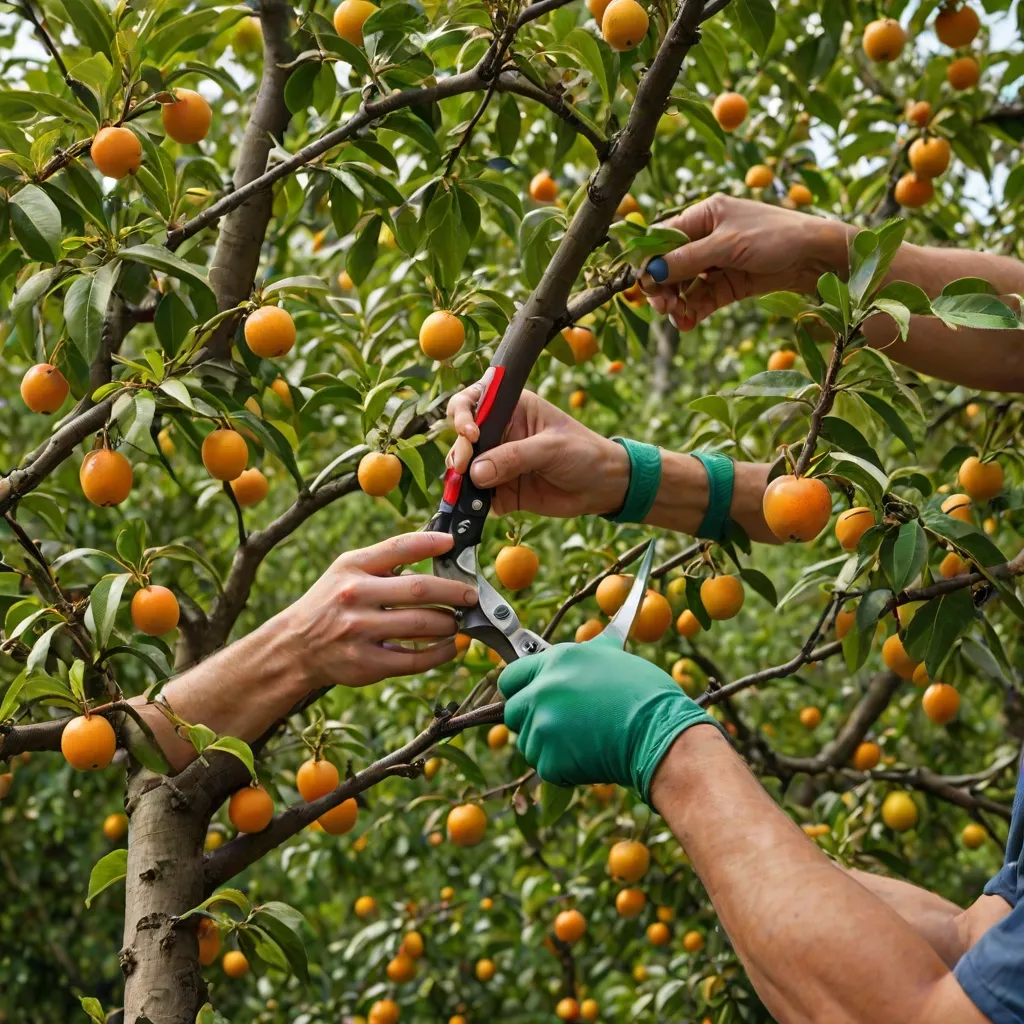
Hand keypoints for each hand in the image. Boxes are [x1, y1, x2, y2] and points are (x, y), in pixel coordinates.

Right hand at [280, 532, 476, 689]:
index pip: (397, 548)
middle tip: (471, 595)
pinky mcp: (367, 663)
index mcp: (353, 567)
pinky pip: (415, 659)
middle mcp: (355, 595)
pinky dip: (440, 653)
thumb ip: (384, 562)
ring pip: (422, 625)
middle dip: (454, 592)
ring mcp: (360, 631)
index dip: (429, 542)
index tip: (452, 542)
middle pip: (419, 590)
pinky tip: (449, 647)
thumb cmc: (331, 603)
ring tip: (458, 621)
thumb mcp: (346, 571)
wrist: (295, 646)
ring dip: (449, 623)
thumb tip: (435, 555)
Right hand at [446, 386, 629, 517]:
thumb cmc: (584, 453)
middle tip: (463, 469)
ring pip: (465, 469)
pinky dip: (471, 503)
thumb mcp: (551, 448)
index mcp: (511, 408)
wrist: (603, 488)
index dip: (463, 415)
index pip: (474, 402)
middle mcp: (499, 433)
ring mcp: (497, 463)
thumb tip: (476, 473)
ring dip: (459, 480)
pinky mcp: (500, 490)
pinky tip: (473, 509)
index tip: (471, 433)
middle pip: (463, 438)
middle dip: (460, 453)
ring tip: (465, 491)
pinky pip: (477, 497)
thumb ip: (514, 457)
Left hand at [498, 636, 716, 799]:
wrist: (660, 733)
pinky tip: (591, 757)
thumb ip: (580, 658)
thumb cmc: (647, 694)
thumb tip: (579, 651)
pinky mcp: (550, 757)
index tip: (530, 700)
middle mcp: (543, 689)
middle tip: (560, 727)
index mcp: (557, 660)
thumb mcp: (611, 658)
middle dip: (531, 721)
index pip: (512, 676)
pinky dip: (564, 769)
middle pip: (513, 712)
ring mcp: (543, 724)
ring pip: (528, 743)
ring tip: (585, 741)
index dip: (520, 690)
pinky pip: (546, 767)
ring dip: (548, 747)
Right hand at [639, 195, 848, 331]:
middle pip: (670, 265)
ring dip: (678, 304)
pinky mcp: (730, 284)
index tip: (643, 286)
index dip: (648, 262)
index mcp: (704, 215)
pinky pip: (703, 299)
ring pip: (685, 286)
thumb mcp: (727, 245)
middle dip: (663, 288)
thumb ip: (687, 259)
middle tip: (664, 308)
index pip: (662, 238)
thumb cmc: (776, 237)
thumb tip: (649, 273)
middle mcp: (707, 237)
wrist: (818, 256)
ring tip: (679, 319)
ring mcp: (718, 262)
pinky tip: (688, 325)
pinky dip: (694, 312)